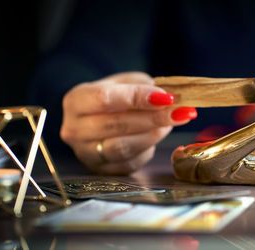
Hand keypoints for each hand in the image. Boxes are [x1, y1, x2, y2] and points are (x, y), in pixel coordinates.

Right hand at [60, 72, 196, 174]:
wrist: (99, 119)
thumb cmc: (114, 97)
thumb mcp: (125, 82)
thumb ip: (144, 86)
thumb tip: (170, 97)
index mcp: (76, 100)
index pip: (105, 99)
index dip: (139, 98)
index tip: (167, 97)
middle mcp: (74, 129)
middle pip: (116, 125)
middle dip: (154, 118)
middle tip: (180, 112)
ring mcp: (86, 153)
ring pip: (123, 147)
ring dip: (154, 134)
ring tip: (171, 122)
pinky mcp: (101, 170)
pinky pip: (130, 162)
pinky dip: (148, 148)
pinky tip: (156, 135)